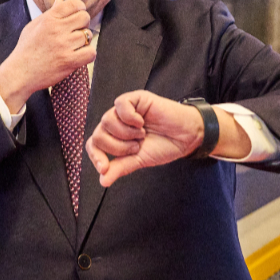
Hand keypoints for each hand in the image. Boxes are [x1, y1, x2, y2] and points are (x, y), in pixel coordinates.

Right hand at [0, 0, 94, 112]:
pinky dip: (87, 54)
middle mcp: (57, 30)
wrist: (20, 73)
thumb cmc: (26, 49)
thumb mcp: (34, 26)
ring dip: (83, 41)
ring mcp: (64, 46)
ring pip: (88, 35)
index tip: (78, 13)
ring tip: (73, 46)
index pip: (73, 4)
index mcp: (48, 19)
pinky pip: (91, 52)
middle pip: (84, 17)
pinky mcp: (69, 61)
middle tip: (76, 31)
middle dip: (83, 23)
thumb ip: (50, 13)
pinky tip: (78, 55)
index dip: (79, 7)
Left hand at [86, 91, 204, 186]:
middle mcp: (116, 123)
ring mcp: (124, 110)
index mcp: (114, 137)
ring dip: (126, 133)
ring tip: (142, 134)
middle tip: (137, 146)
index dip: (95, 156)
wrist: (186, 137)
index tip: (104, 167)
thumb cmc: (163, 146)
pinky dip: (130, 117)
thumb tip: (103, 181)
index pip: (94, 145)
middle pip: (99, 135)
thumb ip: (120, 168)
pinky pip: (120, 105)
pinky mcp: (135, 98)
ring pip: (107, 121)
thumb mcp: (139, 160)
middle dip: (118, 147)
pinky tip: (141, 122)